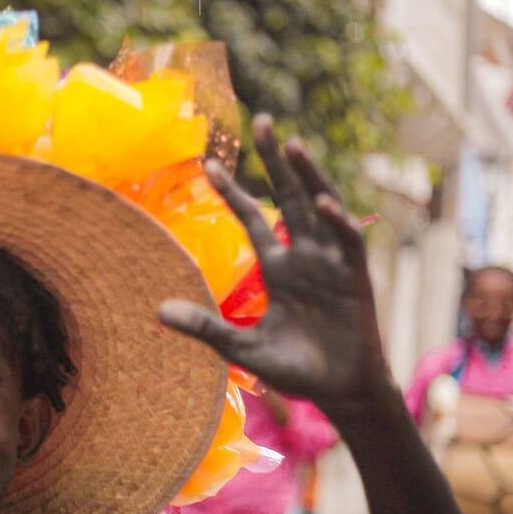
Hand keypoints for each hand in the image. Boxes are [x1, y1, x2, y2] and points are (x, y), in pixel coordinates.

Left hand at [159, 114, 389, 409]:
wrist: (338, 393)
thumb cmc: (296, 369)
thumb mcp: (241, 347)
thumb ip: (205, 326)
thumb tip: (157, 311)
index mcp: (279, 268)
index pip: (253, 218)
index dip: (233, 190)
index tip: (208, 163)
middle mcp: (305, 257)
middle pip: (289, 197)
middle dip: (275, 160)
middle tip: (262, 120)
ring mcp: (332, 264)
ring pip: (320, 208)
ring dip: (307, 177)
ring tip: (290, 144)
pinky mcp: (355, 279)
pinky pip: (346, 243)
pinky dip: (334, 222)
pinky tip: (320, 203)